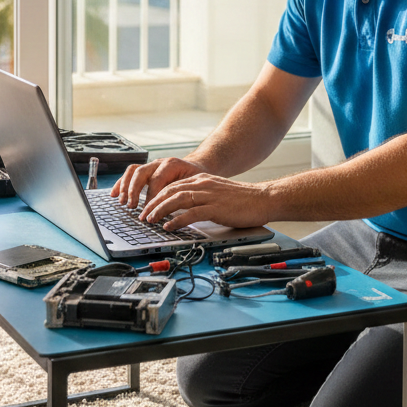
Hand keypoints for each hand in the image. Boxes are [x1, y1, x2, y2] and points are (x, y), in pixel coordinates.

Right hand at [110, 156, 208, 207]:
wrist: (197, 167)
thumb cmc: (196, 178)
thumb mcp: (195, 185)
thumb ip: (184, 194)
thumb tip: (174, 211)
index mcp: (172, 164)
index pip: (157, 180)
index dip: (151, 196)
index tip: (149, 211)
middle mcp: (159, 163)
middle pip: (141, 173)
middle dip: (134, 190)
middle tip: (132, 206)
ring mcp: (150, 166)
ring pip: (132, 171)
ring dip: (125, 187)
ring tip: (122, 202)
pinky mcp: (145, 171)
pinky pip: (129, 174)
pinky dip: (120, 184)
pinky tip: (114, 195)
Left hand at [140, 174, 274, 230]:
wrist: (264, 199)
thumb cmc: (243, 200)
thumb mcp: (217, 193)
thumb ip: (201, 197)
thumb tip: (184, 209)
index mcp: (202, 180)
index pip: (172, 186)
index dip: (156, 197)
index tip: (147, 207)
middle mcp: (203, 184)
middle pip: (170, 191)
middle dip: (152, 203)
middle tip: (142, 215)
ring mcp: (209, 195)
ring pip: (176, 200)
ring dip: (160, 210)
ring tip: (150, 220)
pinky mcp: (216, 208)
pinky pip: (191, 213)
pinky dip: (177, 220)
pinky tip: (169, 227)